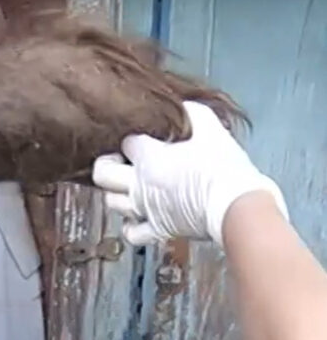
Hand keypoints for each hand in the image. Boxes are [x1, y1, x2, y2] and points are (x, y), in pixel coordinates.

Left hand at [92, 101, 287, 245]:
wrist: (237, 206)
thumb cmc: (224, 168)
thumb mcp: (211, 129)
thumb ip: (193, 113)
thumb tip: (183, 107)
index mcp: (149, 157)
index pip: (126, 142)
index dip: (133, 138)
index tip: (145, 139)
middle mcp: (140, 184)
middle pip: (102, 174)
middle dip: (106, 164)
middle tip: (118, 161)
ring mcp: (146, 209)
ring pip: (111, 202)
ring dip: (116, 193)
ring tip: (128, 186)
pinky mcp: (159, 230)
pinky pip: (131, 233)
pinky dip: (130, 225)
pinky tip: (137, 217)